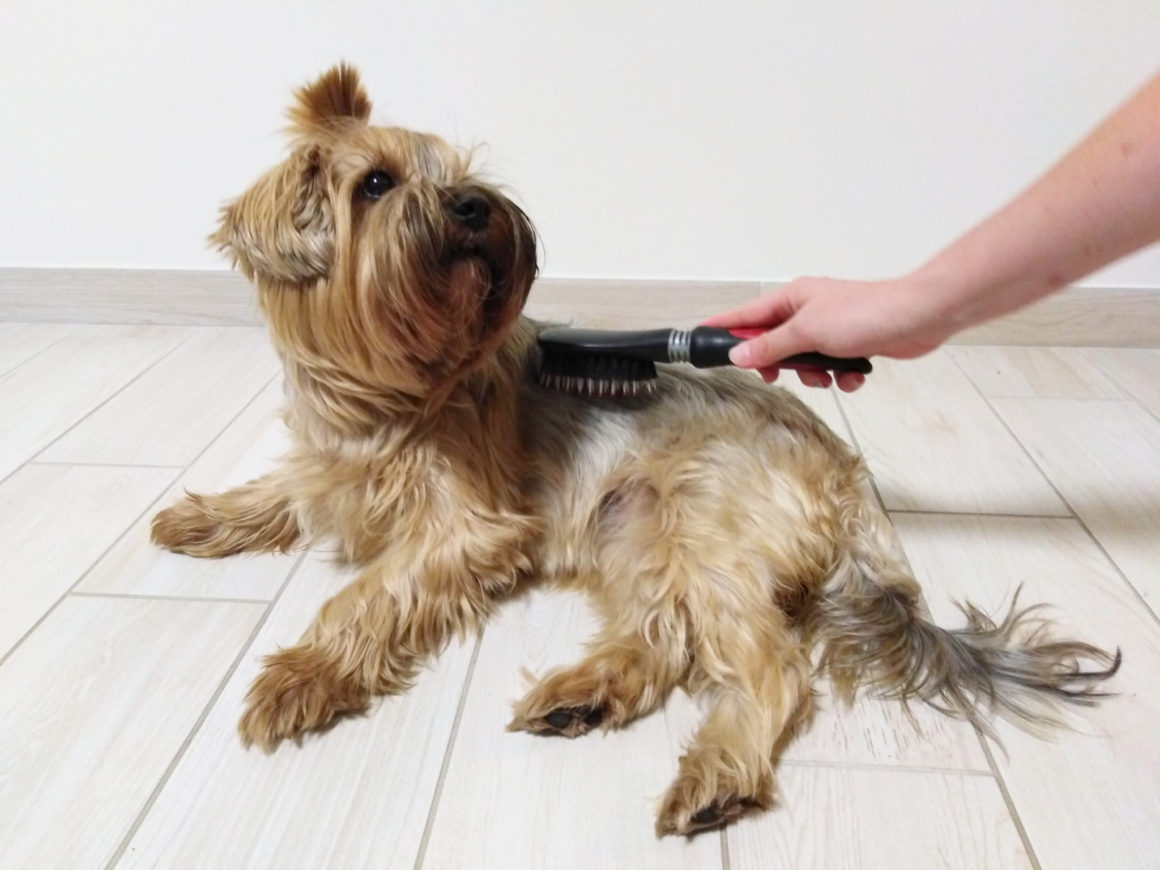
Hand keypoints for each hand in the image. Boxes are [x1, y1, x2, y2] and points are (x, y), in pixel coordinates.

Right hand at [702, 276, 953, 390]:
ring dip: (814, 374)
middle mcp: (808, 311)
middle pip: (773, 342)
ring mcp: (830, 328)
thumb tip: (738, 355)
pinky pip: (832, 367)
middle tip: (777, 375)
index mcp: (792, 298)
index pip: (746, 315)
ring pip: (803, 360)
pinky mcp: (851, 345)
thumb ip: (770, 347)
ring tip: (828, 374)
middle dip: (779, 363)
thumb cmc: (864, 314)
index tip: (702, 339)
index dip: (724, 328)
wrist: (918, 317)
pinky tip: (853, 375)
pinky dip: (840, 376)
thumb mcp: (807, 332)